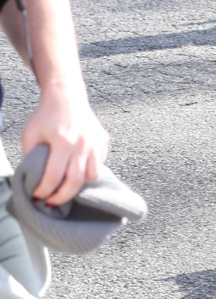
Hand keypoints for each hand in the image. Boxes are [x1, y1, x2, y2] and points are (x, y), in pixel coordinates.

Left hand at [22, 85, 109, 207]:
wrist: (66, 96)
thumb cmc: (46, 116)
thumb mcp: (29, 135)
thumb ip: (29, 158)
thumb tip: (32, 179)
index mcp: (63, 141)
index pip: (53, 176)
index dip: (43, 190)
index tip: (37, 196)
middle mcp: (83, 143)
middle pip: (76, 181)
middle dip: (62, 197)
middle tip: (51, 202)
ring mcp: (96, 142)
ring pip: (93, 175)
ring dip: (79, 185)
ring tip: (66, 185)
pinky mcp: (103, 140)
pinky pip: (99, 163)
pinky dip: (88, 171)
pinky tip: (76, 169)